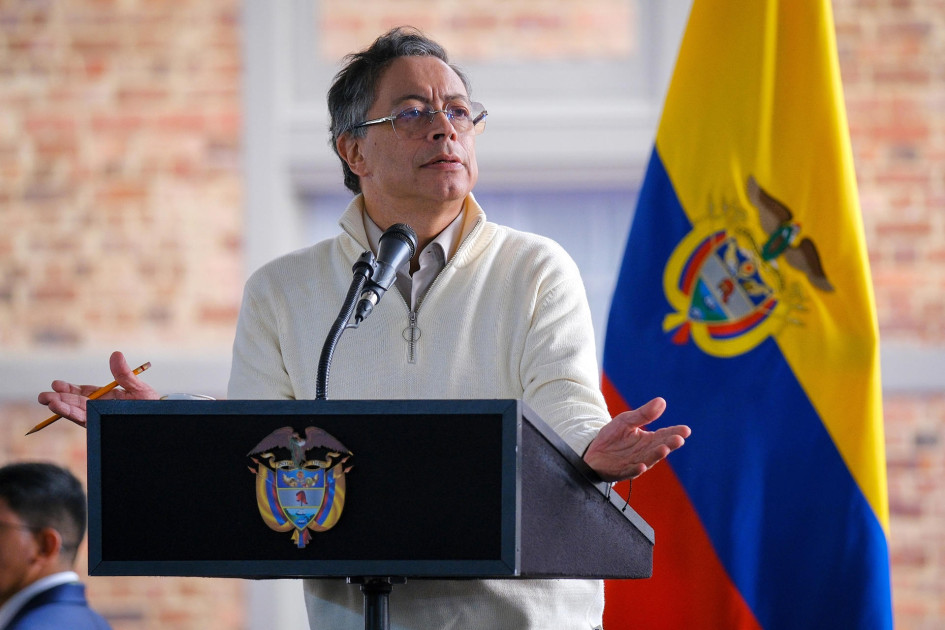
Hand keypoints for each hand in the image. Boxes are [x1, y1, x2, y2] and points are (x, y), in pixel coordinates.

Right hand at [37, 351, 159, 427]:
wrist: (162, 422)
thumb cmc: (152, 406)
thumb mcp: (138, 388)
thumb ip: (124, 374)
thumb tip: (115, 353)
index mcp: (106, 398)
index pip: (83, 394)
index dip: (69, 390)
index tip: (56, 385)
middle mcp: (100, 409)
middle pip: (75, 404)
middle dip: (59, 400)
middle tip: (43, 397)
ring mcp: (101, 419)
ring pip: (77, 414)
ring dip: (62, 409)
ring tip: (49, 403)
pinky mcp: (102, 427)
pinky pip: (86, 422)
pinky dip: (74, 416)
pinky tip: (62, 411)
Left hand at [583, 397, 690, 481]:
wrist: (593, 452)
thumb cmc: (613, 436)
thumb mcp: (626, 420)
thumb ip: (643, 414)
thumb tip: (661, 401)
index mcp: (648, 440)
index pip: (664, 435)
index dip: (675, 432)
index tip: (685, 430)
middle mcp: (645, 452)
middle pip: (659, 447)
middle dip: (669, 444)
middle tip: (678, 439)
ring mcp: (634, 463)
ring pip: (648, 459)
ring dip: (656, 455)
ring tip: (664, 449)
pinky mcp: (621, 471)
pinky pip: (630, 471)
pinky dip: (636, 469)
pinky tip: (642, 466)